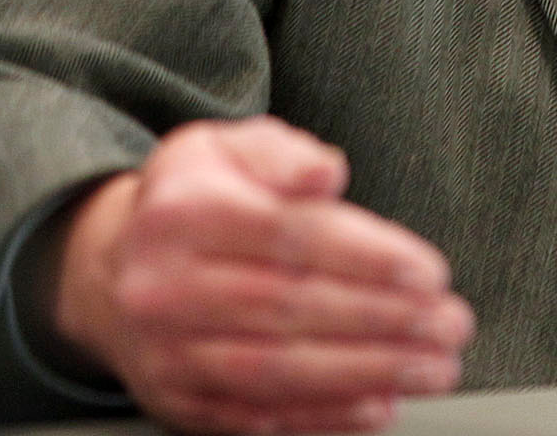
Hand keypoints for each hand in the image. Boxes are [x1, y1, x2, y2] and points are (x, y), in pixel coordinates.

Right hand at [47, 115, 475, 434]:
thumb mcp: (226, 147)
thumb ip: (283, 153)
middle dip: (384, 321)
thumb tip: (326, 174)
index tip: (429, 271)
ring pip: (278, 370)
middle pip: (289, 310)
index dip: (366, 257)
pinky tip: (378, 406)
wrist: (107, 270)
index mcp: (182, 212)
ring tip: (433, 367)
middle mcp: (165, 287)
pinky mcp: (177, 402)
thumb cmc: (193, 201)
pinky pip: (258, 417)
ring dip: (368, 374)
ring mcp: (167, 352)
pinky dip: (324, 417)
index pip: (288, 237)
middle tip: (450, 324)